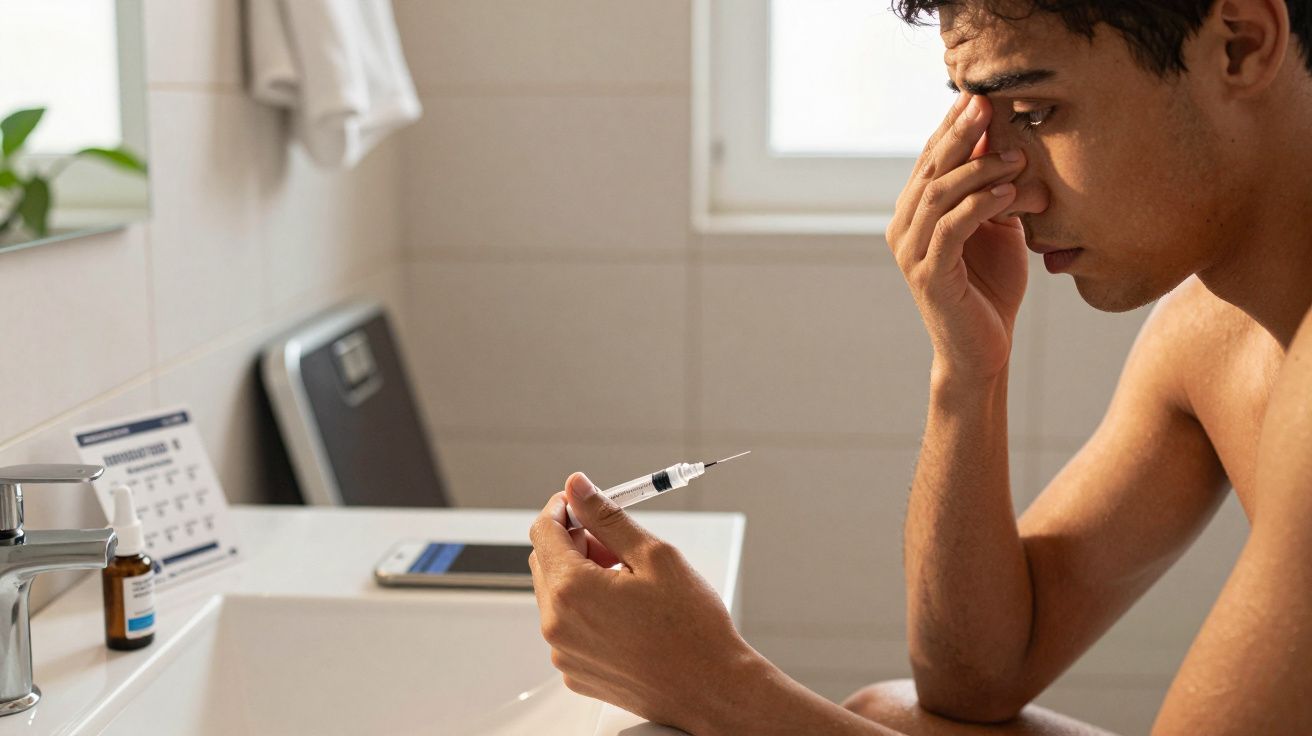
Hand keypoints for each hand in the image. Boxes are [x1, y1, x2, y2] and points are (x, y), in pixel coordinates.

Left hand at [528, 472, 756, 732]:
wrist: (711, 689)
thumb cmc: (692, 628)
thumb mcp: (654, 555)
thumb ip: (607, 517)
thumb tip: (578, 488)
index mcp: (572, 589)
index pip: (544, 531)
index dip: (562, 508)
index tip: (581, 503)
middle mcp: (557, 625)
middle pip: (546, 562)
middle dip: (575, 542)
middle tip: (616, 543)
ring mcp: (564, 653)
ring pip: (556, 595)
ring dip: (581, 577)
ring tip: (628, 581)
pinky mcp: (575, 672)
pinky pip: (568, 628)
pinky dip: (587, 611)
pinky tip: (625, 613)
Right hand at [887, 93, 1037, 381]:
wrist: (981, 351)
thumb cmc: (990, 290)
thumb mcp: (996, 229)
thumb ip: (991, 190)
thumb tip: (1001, 139)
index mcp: (914, 214)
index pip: (930, 159)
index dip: (952, 126)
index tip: (980, 96)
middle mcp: (903, 228)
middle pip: (930, 169)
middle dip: (960, 134)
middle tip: (987, 104)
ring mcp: (911, 252)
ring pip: (939, 194)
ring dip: (979, 170)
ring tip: (1016, 158)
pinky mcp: (928, 275)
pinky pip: (951, 228)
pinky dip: (979, 205)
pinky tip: (1007, 193)